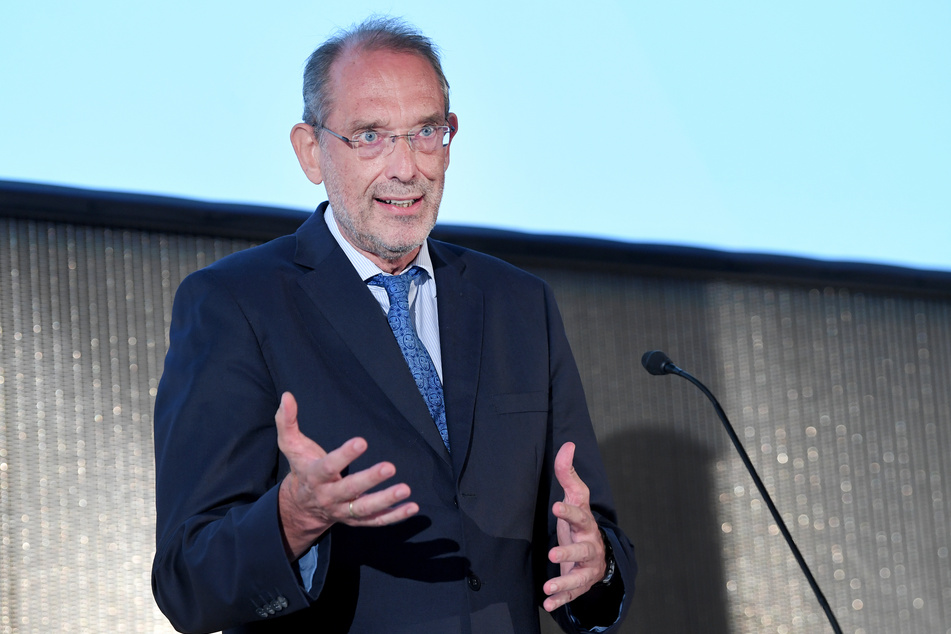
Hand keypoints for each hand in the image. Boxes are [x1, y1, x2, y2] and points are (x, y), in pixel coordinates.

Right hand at [275, 392, 418, 558]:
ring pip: (365, 509)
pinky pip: (376, 521)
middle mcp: (329, 496)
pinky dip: (394, 516)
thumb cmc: (302, 467)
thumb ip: (287, 421)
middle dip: (369, 479)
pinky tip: (412, 507)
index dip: (344, 455)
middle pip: (349, 490)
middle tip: (390, 467)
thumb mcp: (291, 445)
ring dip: (386, 500)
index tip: (361, 441)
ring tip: (405, 489)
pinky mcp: (356, 520)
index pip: (328, 466)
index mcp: (314, 476)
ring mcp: (343, 511)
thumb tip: (287, 396)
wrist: (301, 507)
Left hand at [542, 442, 606, 611]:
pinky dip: (560, 600)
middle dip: (568, 552)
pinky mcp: (580, 584)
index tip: (556, 506)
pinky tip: (548, 604)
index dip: (569, 511)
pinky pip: (572, 594)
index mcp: (586, 523)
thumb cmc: (580, 523)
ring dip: (564, 582)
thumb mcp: (574, 498)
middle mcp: (589, 545)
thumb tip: (568, 444)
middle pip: (582, 549)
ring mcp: (586, 566)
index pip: (579, 514)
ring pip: (579, 576)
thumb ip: (568, 473)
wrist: (598, 555)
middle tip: (553, 555)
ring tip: (548, 587)